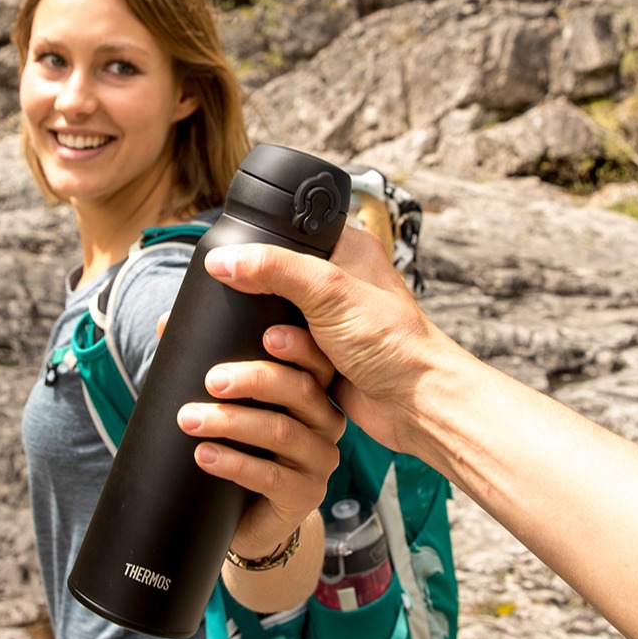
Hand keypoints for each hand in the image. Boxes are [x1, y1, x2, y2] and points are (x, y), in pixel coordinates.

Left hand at [175, 325, 343, 556]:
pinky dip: (234, 463)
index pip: (315, 360)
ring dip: (232, 422)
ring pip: (282, 432)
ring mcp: (321, 460)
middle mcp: (326, 421)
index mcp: (312, 391)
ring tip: (188, 419)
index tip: (264, 334)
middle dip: (253, 379)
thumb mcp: (227, 404)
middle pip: (300, 390)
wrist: (246, 517)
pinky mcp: (306, 495)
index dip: (296, 344)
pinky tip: (204, 455)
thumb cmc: (239, 448)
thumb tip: (168, 323)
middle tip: (209, 380)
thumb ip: (207, 363)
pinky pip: (272, 478)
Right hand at [202, 225, 461, 455]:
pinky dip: (292, 366)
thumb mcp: (328, 291)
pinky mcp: (321, 357)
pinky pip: (284, 357)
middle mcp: (337, 283)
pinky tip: (314, 372)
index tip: (244, 271)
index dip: (263, 253)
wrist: (416, 403)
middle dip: (271, 310)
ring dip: (284, 345)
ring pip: (274, 325)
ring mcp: (329, 323)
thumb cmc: (392, 341)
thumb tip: (220, 260)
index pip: (288, 234)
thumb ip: (272, 268)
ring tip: (307, 351)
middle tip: (287, 322)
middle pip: (273, 285)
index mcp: (346, 249)